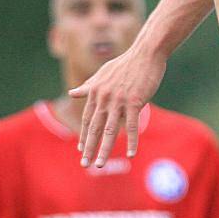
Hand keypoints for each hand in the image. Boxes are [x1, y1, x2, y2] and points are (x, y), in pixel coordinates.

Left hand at [69, 45, 166, 166]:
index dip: (84, 135)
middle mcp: (104, 97)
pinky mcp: (135, 101)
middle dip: (89, 148)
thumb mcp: (103, 73)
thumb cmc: (126, 62)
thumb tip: (72, 93)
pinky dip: (131, 141)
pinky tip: (130, 154)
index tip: (81, 149)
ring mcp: (119, 100)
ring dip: (104, 150)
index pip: (88, 118)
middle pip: (95, 127)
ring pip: (110, 130)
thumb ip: (88, 86)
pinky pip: (132, 125)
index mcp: (96, 91)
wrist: (146, 52)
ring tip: (99, 165)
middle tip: (84, 164)